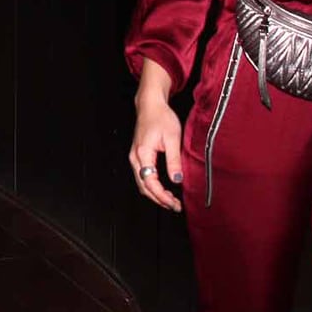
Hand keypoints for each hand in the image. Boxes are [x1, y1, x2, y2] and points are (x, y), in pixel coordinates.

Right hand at [129, 96, 183, 211]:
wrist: (150, 105)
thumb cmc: (161, 117)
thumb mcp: (172, 138)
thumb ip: (174, 160)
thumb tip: (177, 180)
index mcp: (143, 154)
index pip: (150, 182)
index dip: (162, 196)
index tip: (174, 203)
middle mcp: (135, 158)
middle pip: (143, 187)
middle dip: (159, 199)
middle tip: (175, 206)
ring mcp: (135, 157)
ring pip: (142, 183)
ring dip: (155, 194)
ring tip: (171, 200)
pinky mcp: (138, 156)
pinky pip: (143, 177)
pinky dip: (152, 186)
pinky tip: (164, 189)